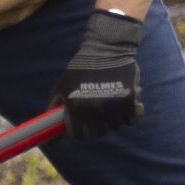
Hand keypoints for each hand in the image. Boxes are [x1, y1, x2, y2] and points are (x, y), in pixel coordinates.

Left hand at [51, 10, 145, 140]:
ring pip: (116, 126)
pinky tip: (125, 107)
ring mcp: (114, 105)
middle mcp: (95, 109)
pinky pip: (132, 118)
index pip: (79, 135)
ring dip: (113, 120)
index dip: (80, 130)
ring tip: (110, 107)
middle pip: (98, 133)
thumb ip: (54, 107)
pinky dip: (130, 115)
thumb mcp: (61, 86)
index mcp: (76, 107)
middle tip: (97, 115)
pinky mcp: (130, 100)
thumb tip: (52, 130)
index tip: (82, 123)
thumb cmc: (80, 68)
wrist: (105, 49)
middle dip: (96, 126)